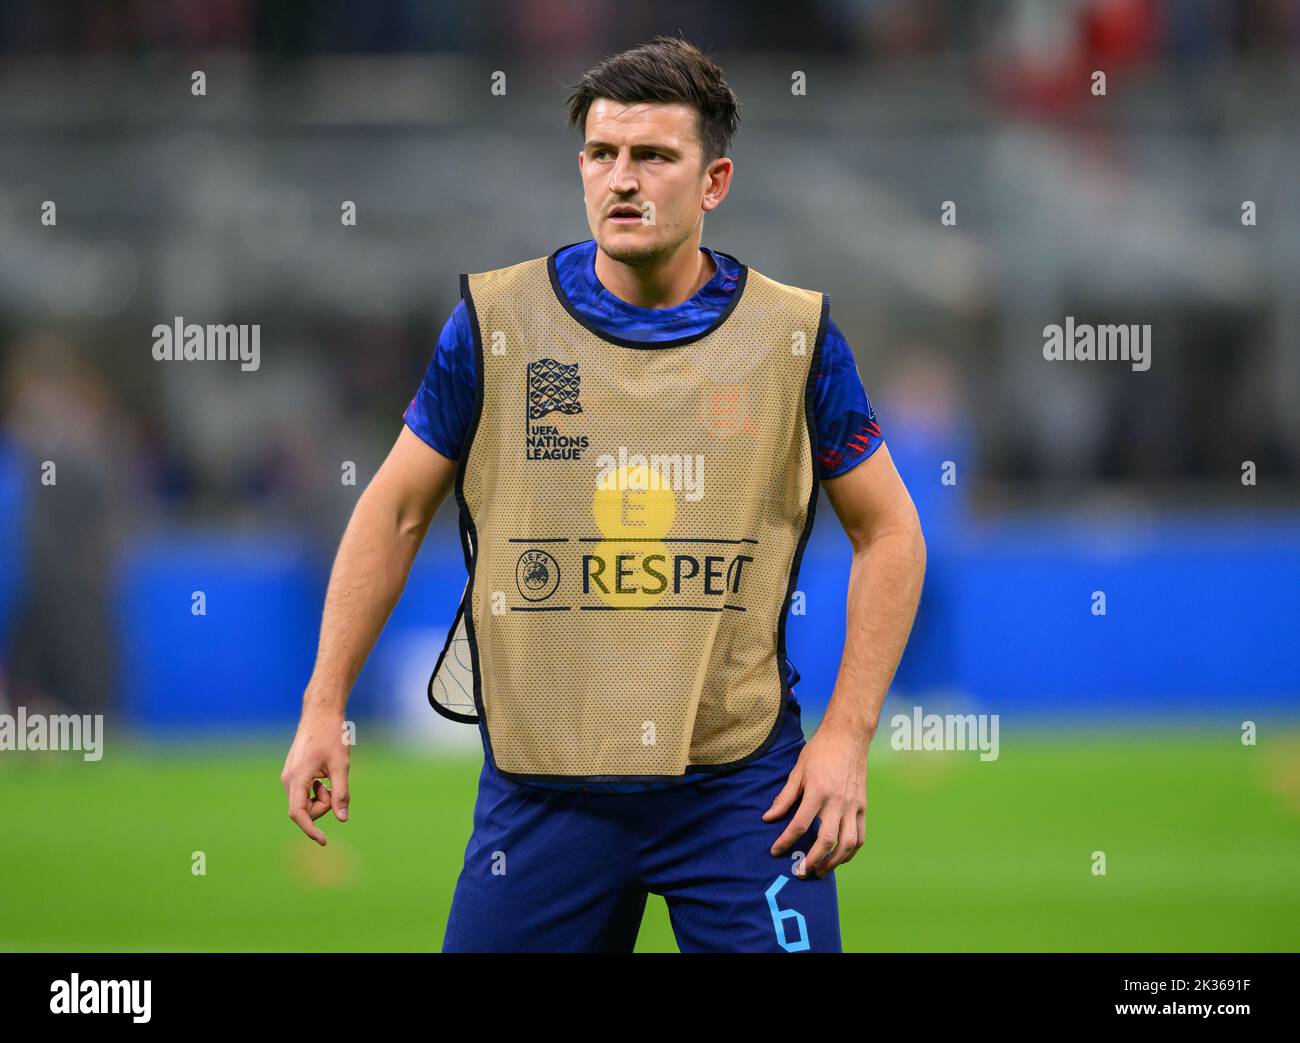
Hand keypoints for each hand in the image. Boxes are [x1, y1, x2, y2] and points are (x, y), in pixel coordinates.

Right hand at [280, 704, 349, 845]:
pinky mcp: (293, 773)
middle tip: (336, 786)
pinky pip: (305, 792)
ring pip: (306, 801)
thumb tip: (342, 819)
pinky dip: (318, 790)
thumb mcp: (341, 765)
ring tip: (331, 776)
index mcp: (296, 779)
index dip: (310, 829)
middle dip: (323, 805)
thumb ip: (341, 793)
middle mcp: (288, 780)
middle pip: (305, 809)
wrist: (320, 713)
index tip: (323, 842)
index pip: (299, 814)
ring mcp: (289, 777)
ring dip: (322, 797)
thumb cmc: (332, 735)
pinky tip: (325, 774)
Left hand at [763, 714, 869, 877]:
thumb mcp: (797, 771)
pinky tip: (840, 858)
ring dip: (834, 862)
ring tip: (821, 871)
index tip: (775, 852)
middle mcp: (837, 802)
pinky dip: (850, 851)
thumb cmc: (820, 752)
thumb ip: (784, 797)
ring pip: (847, 844)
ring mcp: (853, 806)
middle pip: (826, 840)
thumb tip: (768, 818)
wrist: (848, 737)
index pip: (799, 825)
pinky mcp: (862, 807)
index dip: (785, 841)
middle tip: (800, 872)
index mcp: (818, 792)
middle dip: (812, 860)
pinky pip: (860, 836)